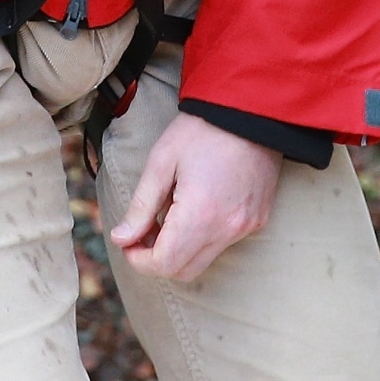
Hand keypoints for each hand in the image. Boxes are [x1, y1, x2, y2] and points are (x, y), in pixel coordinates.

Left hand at [110, 112, 280, 282]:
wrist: (250, 109)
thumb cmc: (201, 130)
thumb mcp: (161, 161)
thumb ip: (141, 205)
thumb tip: (121, 239)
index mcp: (201, 214)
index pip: (165, 264)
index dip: (139, 259)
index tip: (128, 240)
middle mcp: (228, 228)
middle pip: (184, 271)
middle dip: (156, 259)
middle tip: (143, 230)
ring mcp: (247, 226)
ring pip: (204, 261)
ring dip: (180, 250)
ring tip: (168, 215)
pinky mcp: (258, 219)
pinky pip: (224, 243)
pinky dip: (203, 237)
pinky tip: (194, 208)